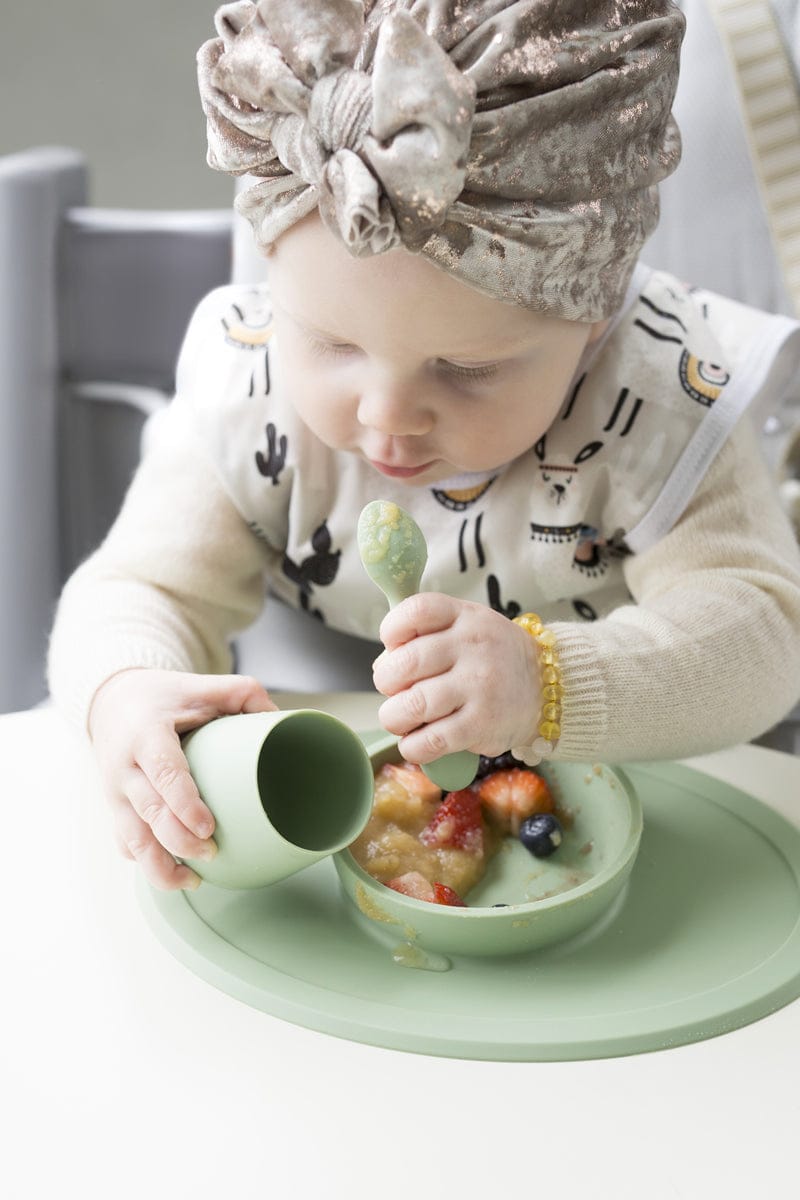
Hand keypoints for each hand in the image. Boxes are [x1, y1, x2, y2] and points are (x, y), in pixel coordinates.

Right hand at [88, 669, 276, 890]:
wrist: (111, 702)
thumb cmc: (162, 697)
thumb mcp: (199, 685)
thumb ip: (242, 692)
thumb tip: (281, 718)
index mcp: (146, 735)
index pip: (163, 773)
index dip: (184, 804)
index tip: (207, 827)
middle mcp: (125, 768)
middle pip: (148, 813)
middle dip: (179, 841)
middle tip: (212, 853)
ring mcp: (117, 793)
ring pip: (132, 840)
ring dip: (160, 866)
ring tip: (194, 880)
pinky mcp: (116, 810)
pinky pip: (126, 845)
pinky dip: (148, 864)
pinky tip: (175, 875)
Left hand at [372, 594, 540, 764]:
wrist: (548, 688)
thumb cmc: (493, 657)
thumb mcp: (468, 627)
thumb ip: (426, 636)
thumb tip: (382, 666)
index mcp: (465, 618)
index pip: (416, 610)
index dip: (392, 629)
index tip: (393, 645)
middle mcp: (473, 647)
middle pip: (405, 663)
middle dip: (387, 681)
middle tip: (395, 690)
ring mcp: (479, 687)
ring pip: (412, 705)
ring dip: (394, 717)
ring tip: (401, 718)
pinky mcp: (482, 725)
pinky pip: (430, 741)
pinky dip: (413, 746)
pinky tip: (416, 742)